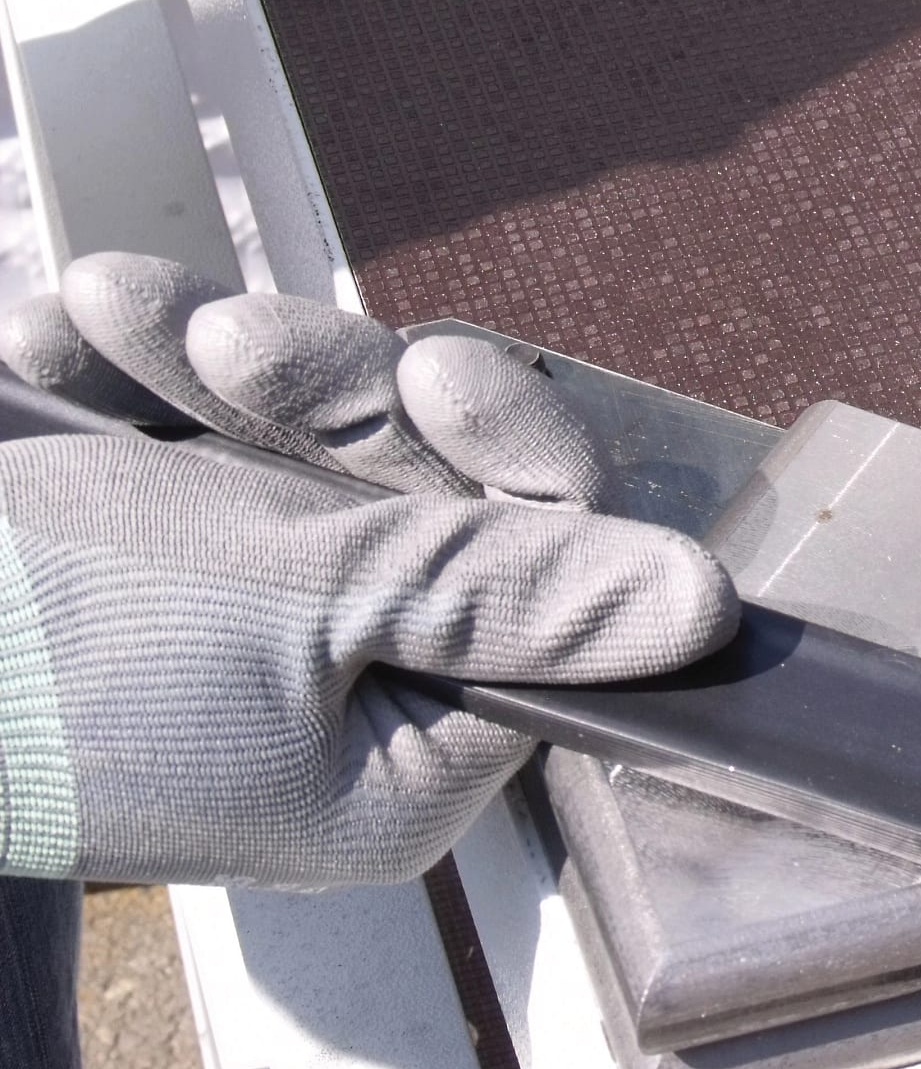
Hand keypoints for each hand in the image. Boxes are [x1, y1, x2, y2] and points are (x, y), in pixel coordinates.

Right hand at [0, 254, 735, 886]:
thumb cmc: (41, 649)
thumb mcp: (298, 609)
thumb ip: (506, 596)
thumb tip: (706, 611)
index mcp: (406, 746)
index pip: (548, 586)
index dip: (513, 461)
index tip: (443, 379)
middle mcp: (353, 682)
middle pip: (440, 490)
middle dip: (338, 389)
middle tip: (234, 346)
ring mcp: (261, 602)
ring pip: (329, 431)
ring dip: (219, 352)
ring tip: (106, 321)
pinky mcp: (172, 528)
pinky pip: (217, 419)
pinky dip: (139, 367)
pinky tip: (60, 343)